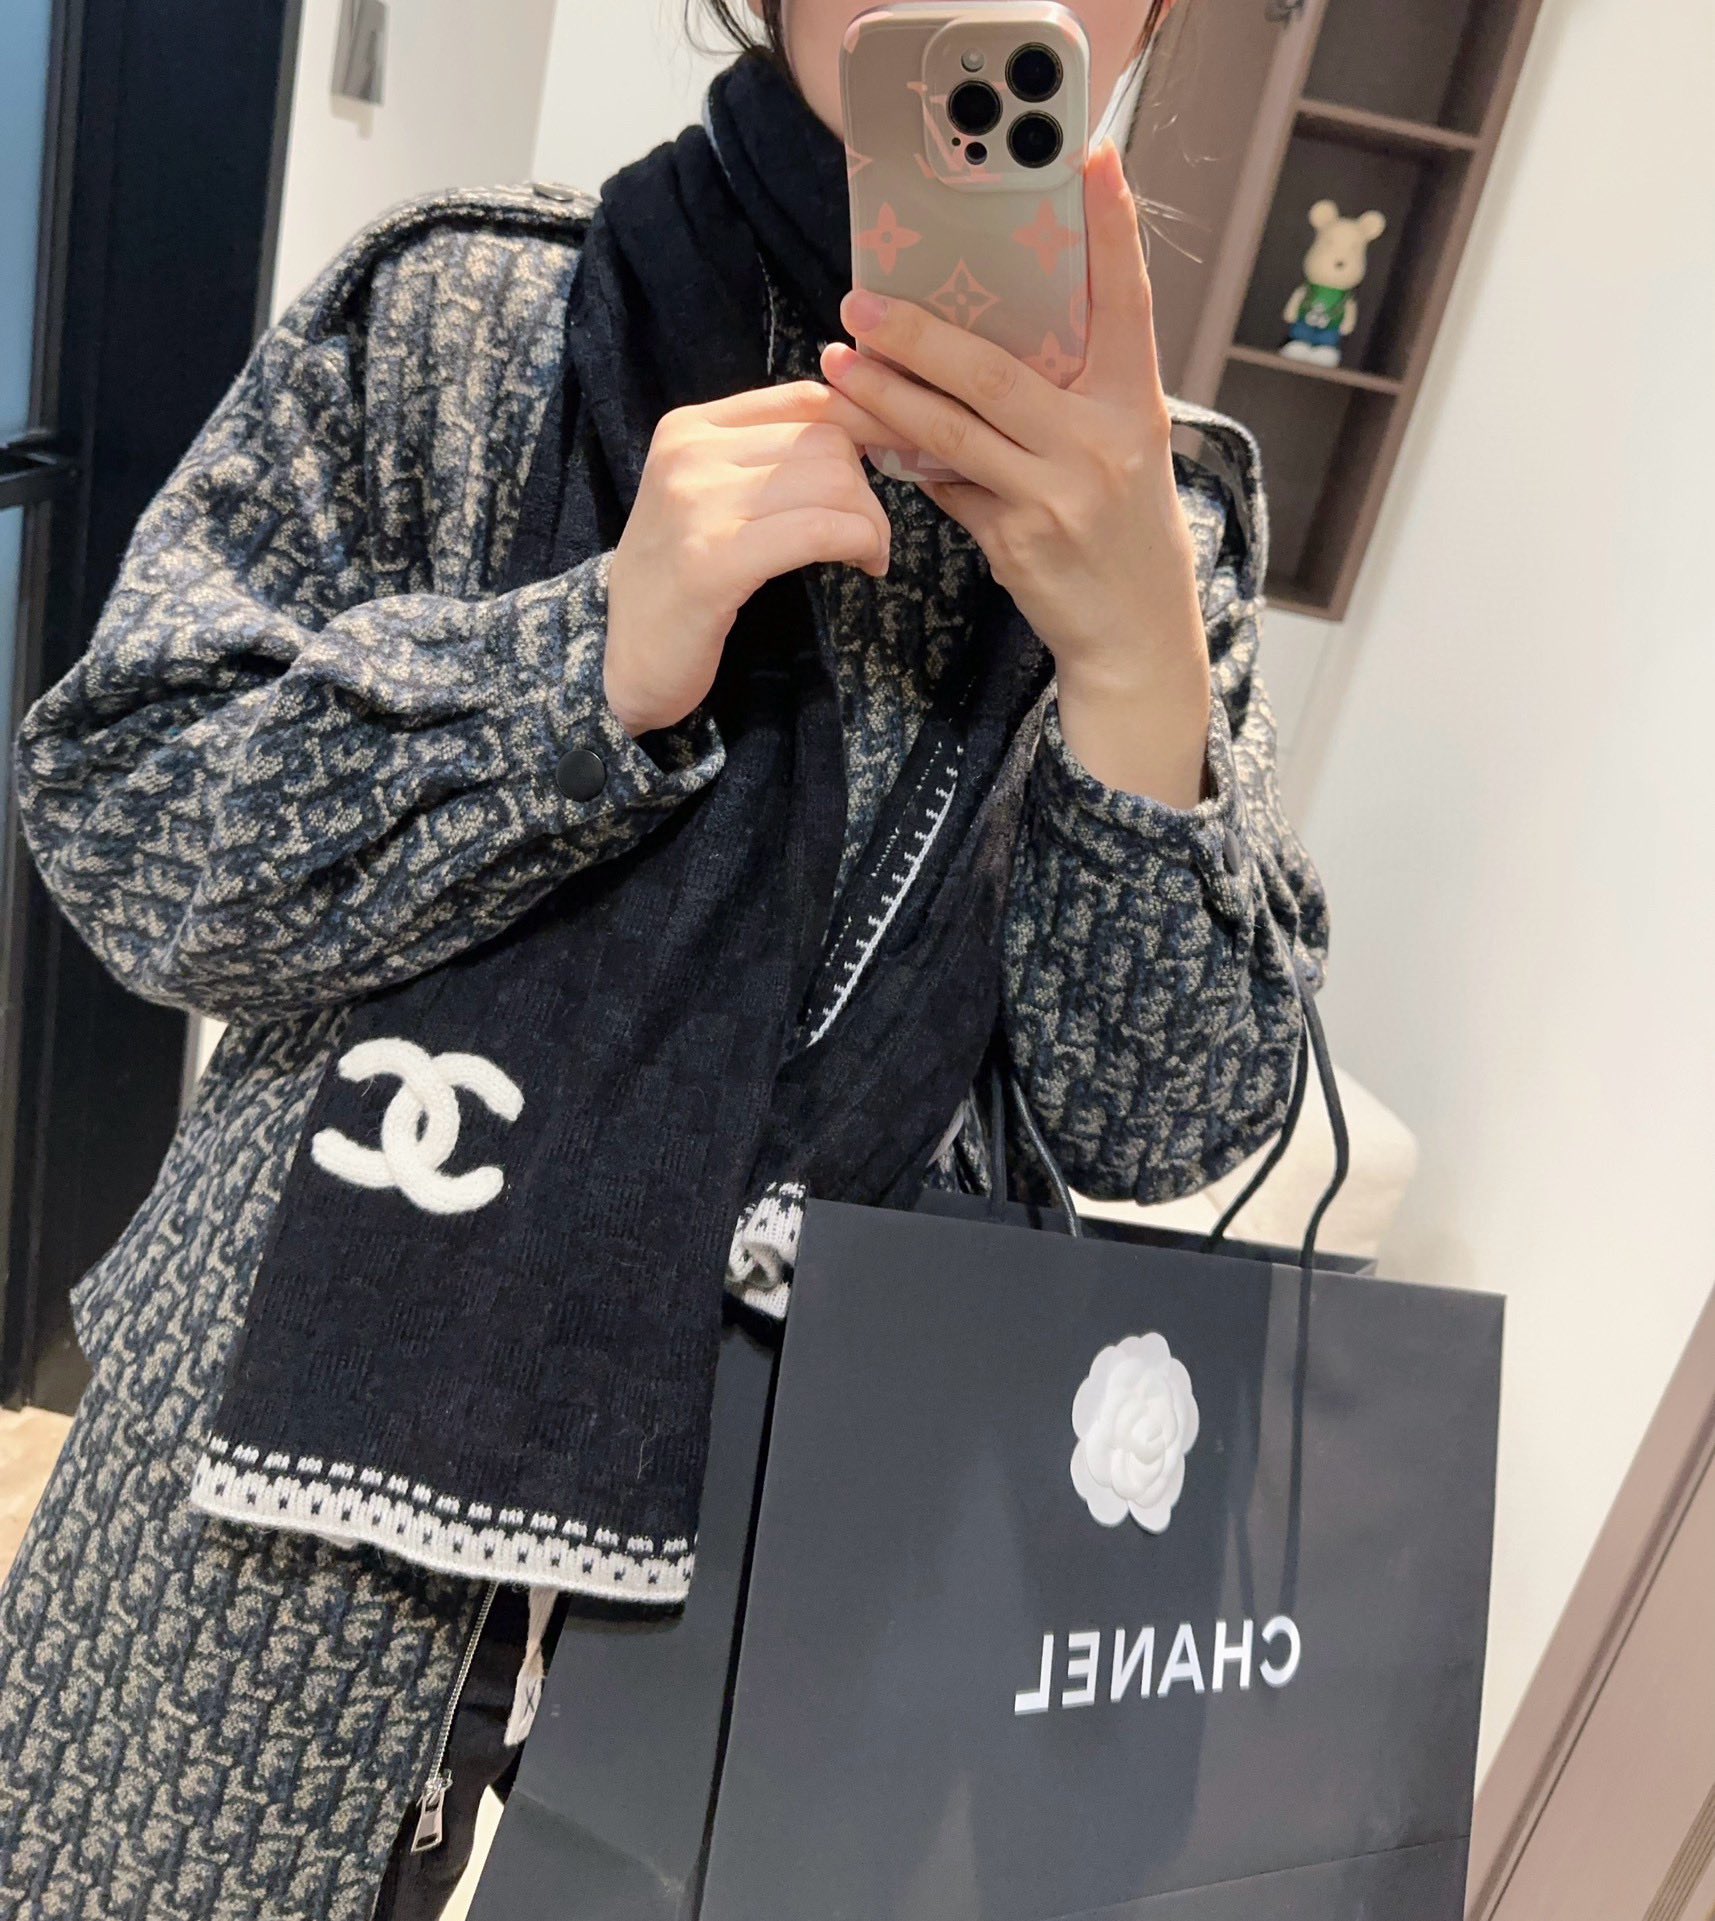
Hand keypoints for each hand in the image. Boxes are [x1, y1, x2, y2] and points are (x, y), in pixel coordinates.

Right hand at [604, 381, 906, 736]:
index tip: (899, 459)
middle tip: (869, 536)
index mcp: (690, 428)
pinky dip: (859, 543)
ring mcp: (695, 505)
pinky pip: (818, 529)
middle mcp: (688, 454)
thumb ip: (770, 459)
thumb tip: (865, 428)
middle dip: (868, 491)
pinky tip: (864, 565)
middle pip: (825, 441)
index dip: (869, 426)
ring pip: (831, 482)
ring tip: (867, 554)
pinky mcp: (713, 561)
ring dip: (870, 522)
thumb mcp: (714, 500)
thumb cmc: (684, 582)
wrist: (629, 662)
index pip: (805, 400)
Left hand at [819, 141, 1210, 807]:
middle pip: (996, 370)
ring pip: (953, 431)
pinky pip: (947, 488)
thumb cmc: (1122, 530)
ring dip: (885, 397)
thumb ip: (1063, 399)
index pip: (1127, 302)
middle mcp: (1102, 443)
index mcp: (1135, 404)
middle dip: (920, 333)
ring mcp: (1059, 494)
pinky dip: (907, 461)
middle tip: (861, 300)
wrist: (1138, 634)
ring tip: (836, 366)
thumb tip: (969, 352)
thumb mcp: (1119, 450)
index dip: (1114, 230)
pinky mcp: (1020, 540)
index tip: (1094, 160)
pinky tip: (866, 438)